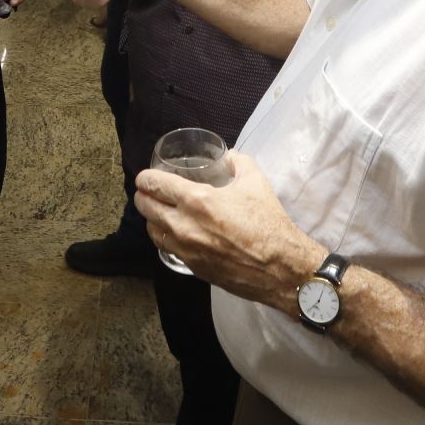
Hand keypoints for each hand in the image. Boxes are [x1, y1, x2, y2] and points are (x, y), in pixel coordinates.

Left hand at [134, 153, 323, 312]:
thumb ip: (238, 162)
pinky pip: (167, 249)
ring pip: (152, 231)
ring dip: (151, 219)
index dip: (146, 178)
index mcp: (198, 201)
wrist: (280, 268)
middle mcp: (185, 226)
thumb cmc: (268, 223)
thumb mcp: (256, 182)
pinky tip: (174, 233)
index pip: (156, 185)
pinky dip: (165, 238)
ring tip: (158, 212)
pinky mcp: (192, 267)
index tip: (145, 177)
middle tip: (148, 191)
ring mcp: (186, 250)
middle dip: (143, 196)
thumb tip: (228, 156)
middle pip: (146, 208)